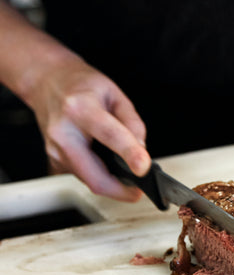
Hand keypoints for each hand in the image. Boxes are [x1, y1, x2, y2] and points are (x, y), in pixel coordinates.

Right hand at [27, 56, 150, 200]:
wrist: (47, 82)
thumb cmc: (80, 86)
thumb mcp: (115, 95)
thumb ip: (132, 123)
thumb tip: (141, 150)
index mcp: (81, 108)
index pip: (109, 135)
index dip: (129, 154)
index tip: (143, 168)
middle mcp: (63, 132)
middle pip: (94, 176)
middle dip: (121, 190)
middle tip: (139, 190)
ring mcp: (55, 150)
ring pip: (90, 181)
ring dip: (112, 184)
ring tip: (127, 173)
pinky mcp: (54, 160)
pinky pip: (83, 177)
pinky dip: (100, 176)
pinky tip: (108, 165)